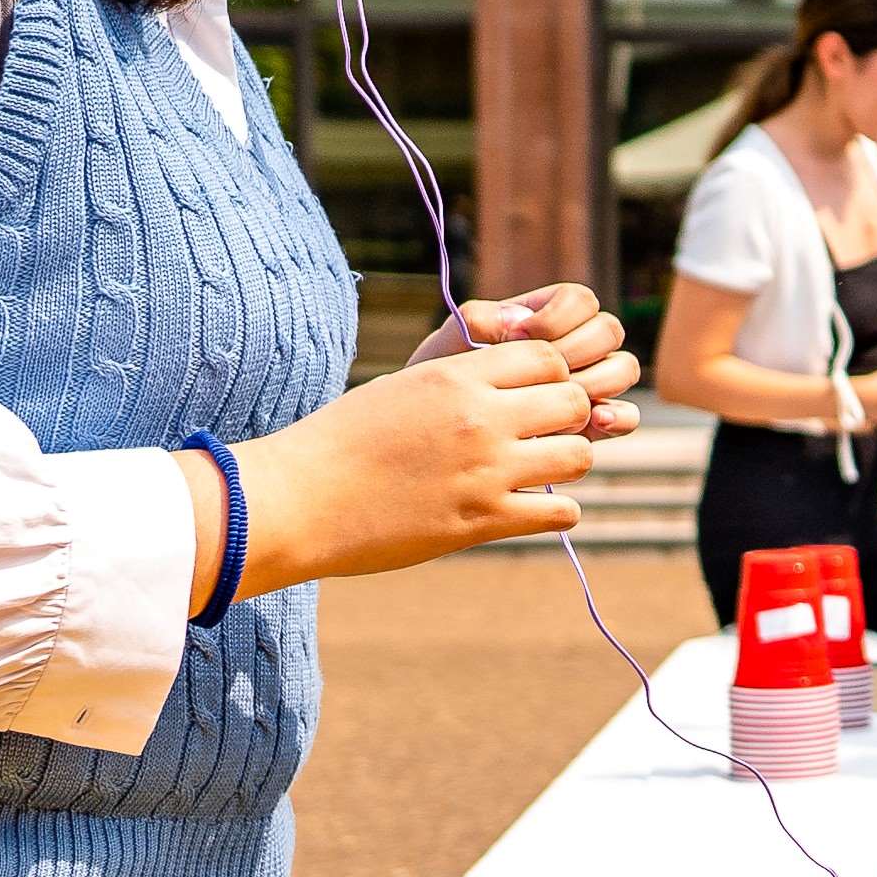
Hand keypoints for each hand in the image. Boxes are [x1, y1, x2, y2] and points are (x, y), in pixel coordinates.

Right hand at [234, 328, 636, 585]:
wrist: (296, 500)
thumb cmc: (338, 443)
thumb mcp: (399, 389)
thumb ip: (455, 383)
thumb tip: (497, 381)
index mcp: (454, 377)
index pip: (547, 356)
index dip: (550, 375)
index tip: (532, 396)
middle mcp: (479, 418)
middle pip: (574, 401)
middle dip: (568, 417)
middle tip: (544, 435)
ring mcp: (486, 470)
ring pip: (579, 456)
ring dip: (566, 464)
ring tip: (538, 473)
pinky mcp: (484, 520)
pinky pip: (563, 512)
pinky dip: (557, 513)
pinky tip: (531, 511)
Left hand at [413, 280, 631, 429]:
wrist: (440, 434)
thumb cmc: (444, 381)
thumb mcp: (449, 345)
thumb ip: (479, 321)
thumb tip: (518, 323)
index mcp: (547, 314)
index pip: (580, 300)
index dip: (558, 316)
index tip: (519, 338)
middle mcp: (576, 344)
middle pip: (608, 330)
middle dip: (578, 350)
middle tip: (543, 373)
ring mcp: (590, 381)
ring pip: (623, 368)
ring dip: (598, 381)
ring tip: (564, 400)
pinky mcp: (596, 421)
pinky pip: (627, 415)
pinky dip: (617, 417)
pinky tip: (593, 422)